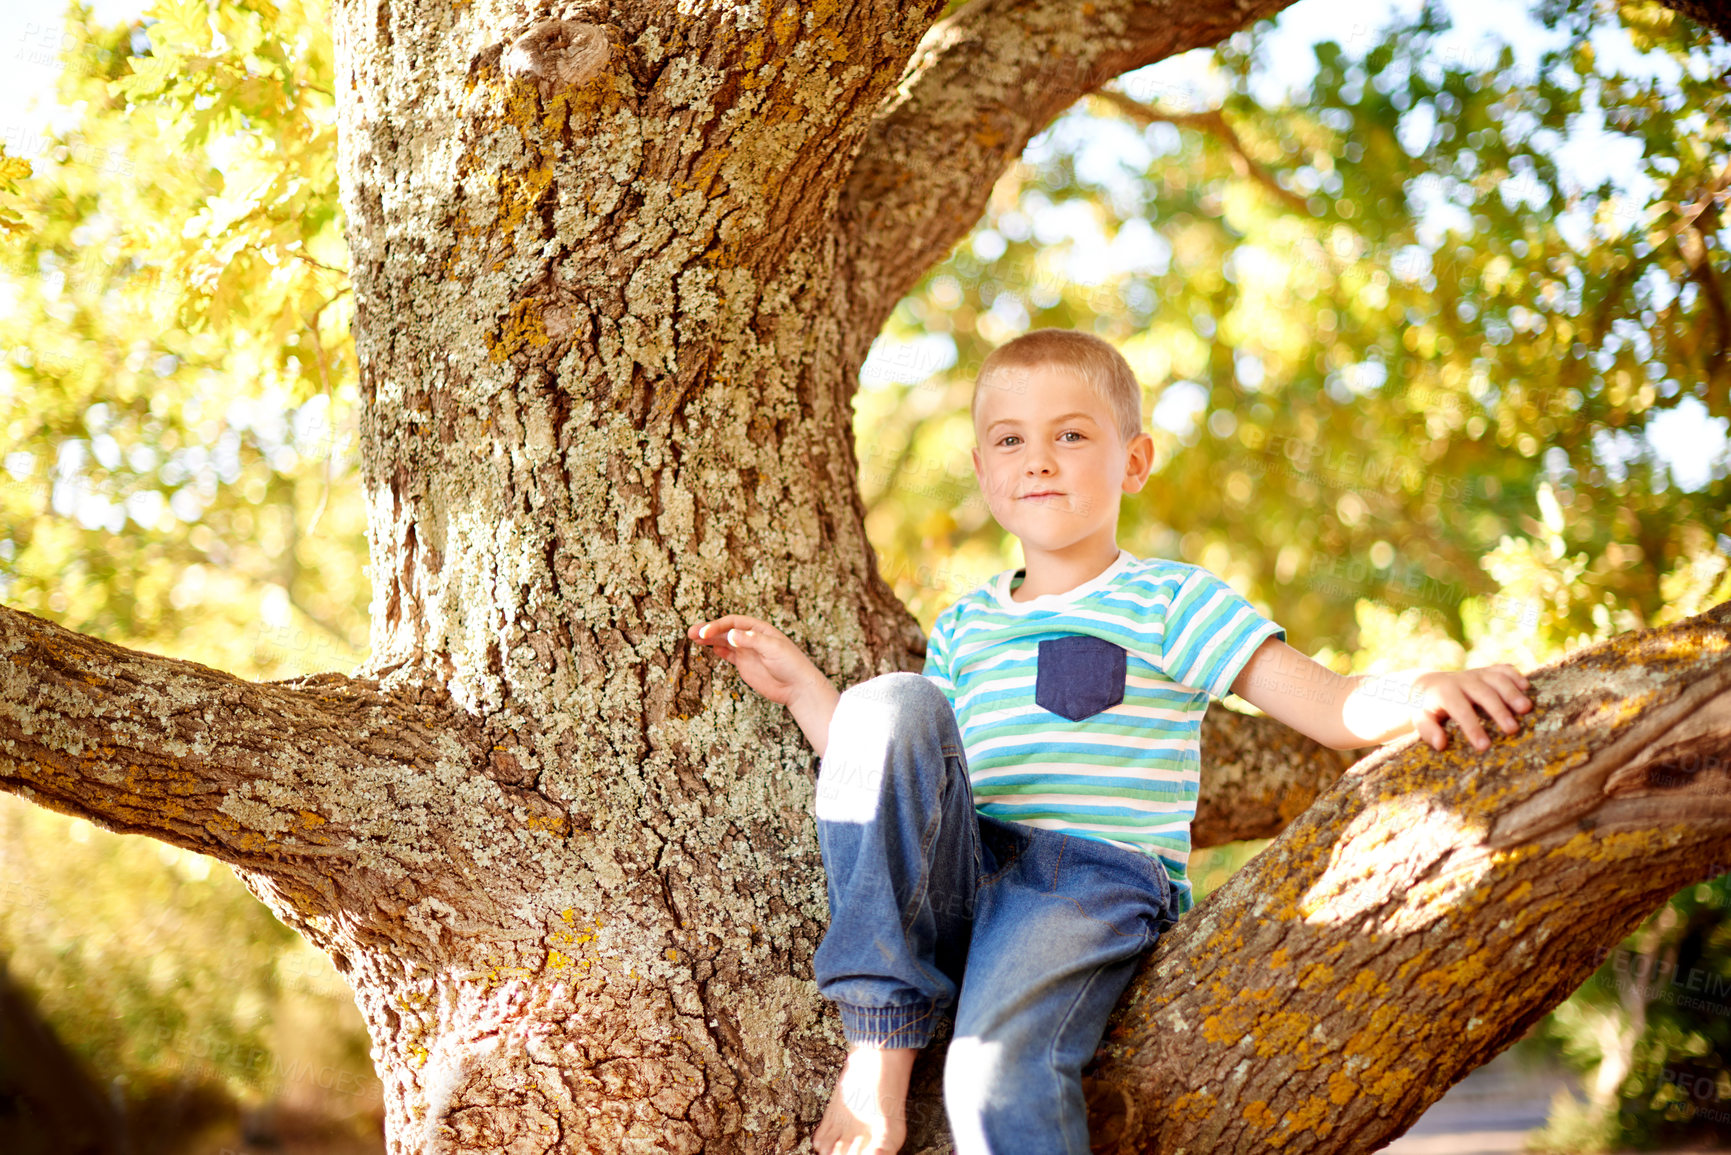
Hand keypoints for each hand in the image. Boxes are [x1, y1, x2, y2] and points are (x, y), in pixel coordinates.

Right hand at [688, 614, 827, 709]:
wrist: (797, 687)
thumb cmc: (791, 664)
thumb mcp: (773, 649)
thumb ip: (752, 641)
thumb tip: (731, 634)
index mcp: (759, 629)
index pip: (733, 623)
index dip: (717, 626)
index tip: (705, 633)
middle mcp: (751, 638)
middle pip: (726, 630)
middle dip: (708, 630)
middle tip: (691, 633)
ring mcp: (747, 651)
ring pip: (724, 641)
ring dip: (709, 639)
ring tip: (693, 637)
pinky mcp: (745, 665)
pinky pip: (728, 654)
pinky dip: (718, 650)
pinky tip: (708, 647)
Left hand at [1395, 665, 1532, 751]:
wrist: (1427, 683)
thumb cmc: (1426, 708)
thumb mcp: (1420, 719)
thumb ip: (1428, 730)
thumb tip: (1440, 744)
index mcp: (1444, 693)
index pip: (1460, 710)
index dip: (1472, 727)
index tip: (1484, 746)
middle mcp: (1462, 680)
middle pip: (1483, 692)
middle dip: (1498, 710)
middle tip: (1512, 729)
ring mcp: (1476, 674)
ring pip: (1496, 678)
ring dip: (1512, 692)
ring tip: (1526, 708)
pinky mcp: (1487, 671)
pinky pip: (1503, 669)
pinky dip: (1516, 676)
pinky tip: (1527, 688)